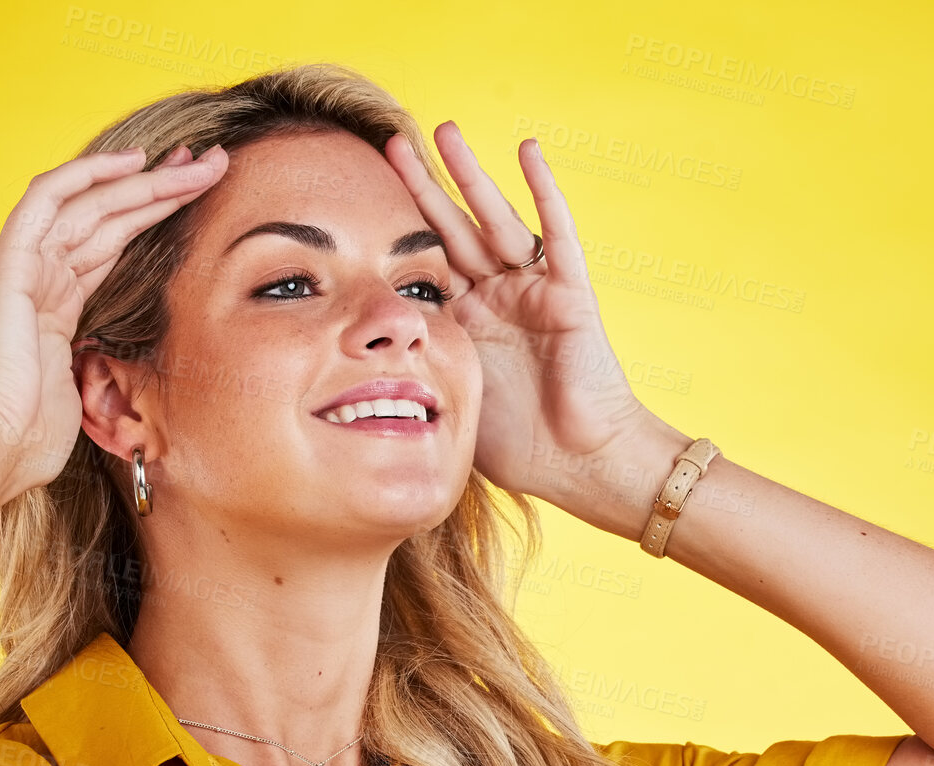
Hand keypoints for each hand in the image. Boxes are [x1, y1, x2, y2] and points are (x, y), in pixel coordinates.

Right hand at [0, 142, 228, 506]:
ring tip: (197, 163)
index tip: (196, 198)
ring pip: (90, 205)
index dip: (150, 218)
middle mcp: (36, 279)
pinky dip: (87, 175)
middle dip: (159, 189)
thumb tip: (141, 390)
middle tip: (210, 166)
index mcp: (52, 309)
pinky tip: (131, 161)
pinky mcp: (10, 264)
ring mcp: (21, 268)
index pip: (108, 247)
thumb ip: (104, 376)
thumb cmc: (30, 439)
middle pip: (106, 218)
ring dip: (145, 181)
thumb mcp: (85, 399)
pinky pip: (47, 200)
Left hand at [384, 122, 652, 498]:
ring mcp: (533, 291)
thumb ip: (415, 377)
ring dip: (472, 177)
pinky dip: (544, 192)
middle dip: (425, 188)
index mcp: (465, 323)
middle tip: (393, 144)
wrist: (579, 464)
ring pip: (497, 220)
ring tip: (445, 132)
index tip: (360, 197)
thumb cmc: (521, 447)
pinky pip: (557, 234)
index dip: (397, 231)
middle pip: (454, 230)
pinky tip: (527, 151)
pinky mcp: (569, 294)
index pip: (425, 265)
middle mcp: (497, 298)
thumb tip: (354, 378)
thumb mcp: (450, 403)